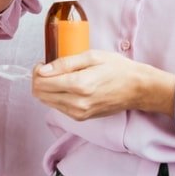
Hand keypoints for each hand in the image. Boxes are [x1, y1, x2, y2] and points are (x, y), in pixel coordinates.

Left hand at [31, 50, 174, 119]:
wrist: (137, 89)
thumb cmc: (117, 68)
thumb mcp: (92, 56)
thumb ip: (64, 63)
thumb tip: (42, 70)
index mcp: (79, 85)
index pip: (41, 83)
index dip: (37, 71)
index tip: (44, 63)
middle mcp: (76, 103)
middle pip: (40, 94)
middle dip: (39, 80)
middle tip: (49, 68)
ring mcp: (78, 113)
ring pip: (46, 102)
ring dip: (47, 88)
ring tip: (60, 76)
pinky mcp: (80, 118)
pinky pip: (57, 107)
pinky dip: (56, 96)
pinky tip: (67, 86)